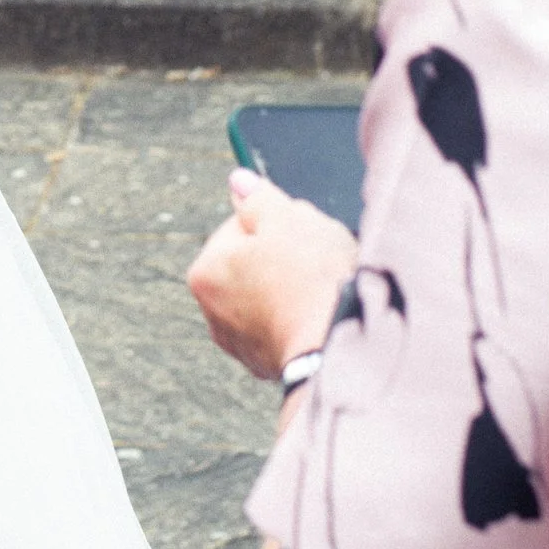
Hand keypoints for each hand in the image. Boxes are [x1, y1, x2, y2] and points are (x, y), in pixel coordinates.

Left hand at [186, 169, 359, 381]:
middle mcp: (214, 312)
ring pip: (273, 298)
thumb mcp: (288, 220)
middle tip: (318, 261)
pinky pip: (289, 329)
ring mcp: (241, 344)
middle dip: (287, 258)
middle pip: (255, 265)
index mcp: (206, 272)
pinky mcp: (271, 367)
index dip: (276, 222)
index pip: (239, 227)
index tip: (301, 230)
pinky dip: (304, 322)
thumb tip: (239, 180)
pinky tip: (326, 317)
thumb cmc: (312, 282)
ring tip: (325, 291)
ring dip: (297, 291)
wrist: (342, 352)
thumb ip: (259, 198)